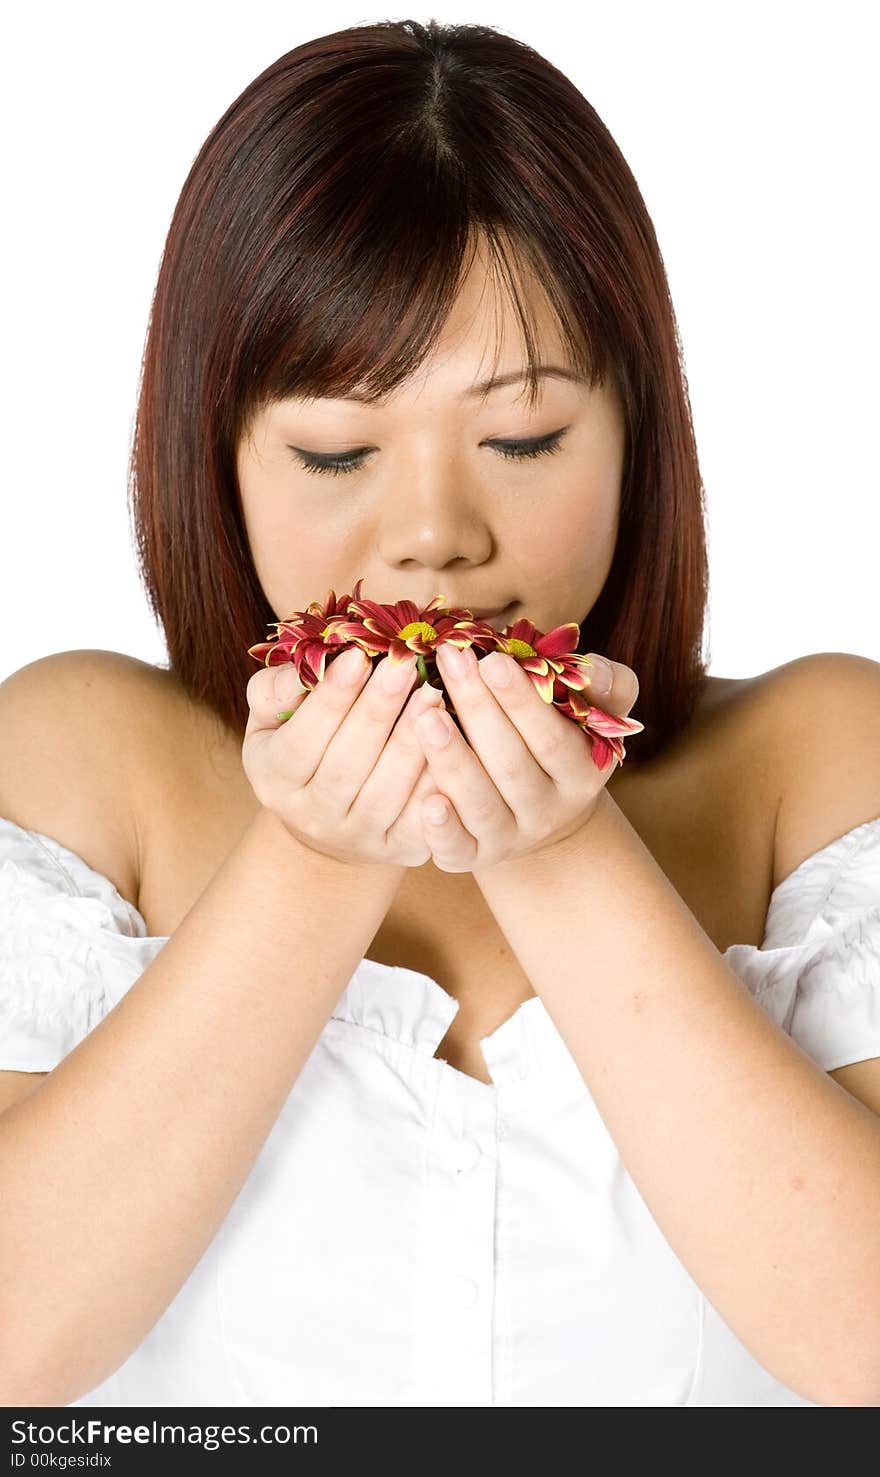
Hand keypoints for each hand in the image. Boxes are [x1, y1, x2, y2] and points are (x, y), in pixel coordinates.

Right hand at [242, 648, 447, 866]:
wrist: (330, 820)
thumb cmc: (305, 748)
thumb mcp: (273, 718)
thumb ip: (274, 691)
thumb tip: (298, 674)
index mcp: (274, 778)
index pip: (301, 740)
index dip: (331, 699)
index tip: (359, 656)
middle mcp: (312, 816)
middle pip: (346, 765)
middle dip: (378, 711)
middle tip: (406, 664)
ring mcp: (357, 838)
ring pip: (386, 793)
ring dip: (411, 743)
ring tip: (433, 695)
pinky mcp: (399, 851)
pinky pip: (421, 820)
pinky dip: (437, 784)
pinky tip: (453, 744)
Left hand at [411, 644, 639, 872]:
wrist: (541, 813)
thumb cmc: (560, 741)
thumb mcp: (593, 715)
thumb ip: (607, 687)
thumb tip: (593, 669)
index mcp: (582, 773)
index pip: (552, 737)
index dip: (521, 700)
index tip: (491, 659)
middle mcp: (548, 811)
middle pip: (511, 765)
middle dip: (478, 710)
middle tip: (449, 663)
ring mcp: (510, 838)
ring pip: (481, 805)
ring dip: (453, 761)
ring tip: (424, 716)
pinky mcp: (473, 857)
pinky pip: (458, 849)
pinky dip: (442, 830)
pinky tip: (426, 802)